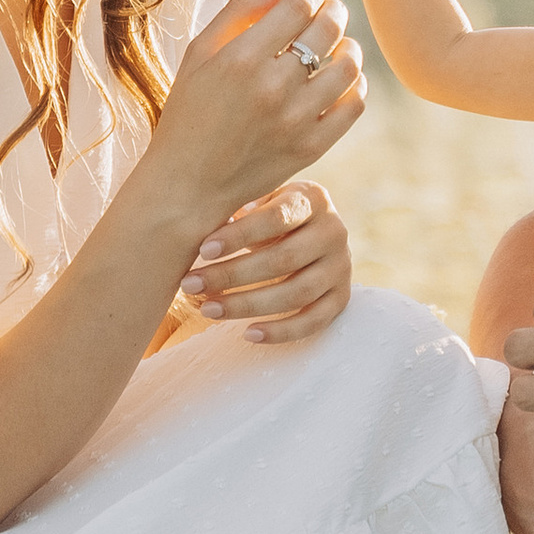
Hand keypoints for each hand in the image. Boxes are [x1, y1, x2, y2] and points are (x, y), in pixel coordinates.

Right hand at [147, 0, 364, 237]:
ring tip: (340, 44)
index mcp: (241, 58)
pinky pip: (353, 106)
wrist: (187, 184)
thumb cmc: (188, 113)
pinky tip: (343, 79)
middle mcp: (272, 87)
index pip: (298, 6)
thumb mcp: (198, 55)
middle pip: (327, 30)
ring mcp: (295, 120)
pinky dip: (356, 85)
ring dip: (350, 46)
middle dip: (334, 9)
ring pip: (348, 66)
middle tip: (331, 8)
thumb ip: (238, 12)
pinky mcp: (311, 148)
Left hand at [180, 180, 353, 344]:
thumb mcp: (259, 200)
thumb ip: (239, 206)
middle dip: (232, 274)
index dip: (240, 235)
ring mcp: (341, 268)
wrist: (310, 231)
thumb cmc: (269, 214)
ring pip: (297, 293)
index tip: (203, 250)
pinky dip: (281, 331)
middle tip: (192, 284)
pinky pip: (314, 321)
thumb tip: (203, 221)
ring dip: (248, 305)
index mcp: (312, 200)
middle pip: (284, 259)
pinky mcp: (341, 298)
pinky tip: (247, 334)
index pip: (277, 217)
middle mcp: (334, 232)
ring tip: (208, 310)